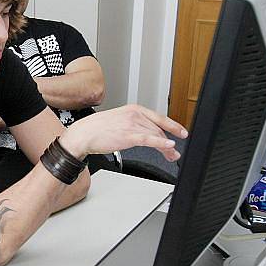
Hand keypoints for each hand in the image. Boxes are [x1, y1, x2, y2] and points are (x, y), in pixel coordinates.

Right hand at [59, 105, 186, 161]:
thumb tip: (145, 133)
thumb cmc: (97, 129)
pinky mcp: (129, 136)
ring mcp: (132, 124)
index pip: (159, 117)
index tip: (182, 132)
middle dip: (170, 141)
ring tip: (171, 156)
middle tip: (174, 153)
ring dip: (167, 148)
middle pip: (159, 129)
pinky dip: (161, 143)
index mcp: (133, 109)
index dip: (173, 125)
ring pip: (156, 135)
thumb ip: (134, 125)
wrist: (84, 133)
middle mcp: (135, 115)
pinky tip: (169, 147)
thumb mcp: (119, 121)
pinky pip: (149, 139)